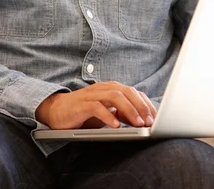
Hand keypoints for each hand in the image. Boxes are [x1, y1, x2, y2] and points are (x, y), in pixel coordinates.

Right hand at [35, 81, 156, 129]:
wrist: (58, 110)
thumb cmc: (84, 112)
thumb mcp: (107, 112)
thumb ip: (122, 113)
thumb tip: (141, 120)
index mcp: (111, 88)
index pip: (133, 92)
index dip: (146, 104)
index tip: (156, 118)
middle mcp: (103, 88)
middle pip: (127, 91)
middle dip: (140, 106)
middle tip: (150, 122)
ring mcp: (93, 94)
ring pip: (115, 96)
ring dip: (129, 110)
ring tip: (138, 124)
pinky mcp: (82, 104)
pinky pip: (97, 107)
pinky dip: (108, 116)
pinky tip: (116, 126)